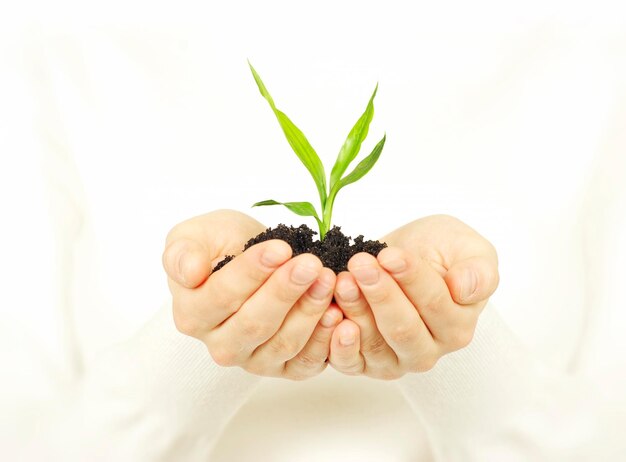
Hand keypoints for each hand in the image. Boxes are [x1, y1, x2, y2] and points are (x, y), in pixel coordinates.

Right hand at [162, 209, 342, 379]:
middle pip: (255, 324)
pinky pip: (305, 362)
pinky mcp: (284, 368)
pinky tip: (337, 313)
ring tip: (328, 280)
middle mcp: (220, 345)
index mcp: (192, 314)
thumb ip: (182, 253)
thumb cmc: (219, 246)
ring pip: (283, 343)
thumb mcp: (194, 236)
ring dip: (309, 311)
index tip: (280, 248)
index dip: (252, 273)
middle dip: (286, 291)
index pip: (222, 296)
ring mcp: (253, 360)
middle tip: (311, 264)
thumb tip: (190, 273)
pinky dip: (325, 341)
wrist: (248, 260)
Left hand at [328, 214, 498, 379]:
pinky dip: (337, 343)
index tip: (389, 254)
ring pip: (374, 344)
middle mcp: (428, 350)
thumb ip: (479, 271)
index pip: (435, 304)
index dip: (411, 278)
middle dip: (380, 294)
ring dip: (355, 311)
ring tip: (342, 280)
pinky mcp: (363, 363)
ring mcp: (395, 360)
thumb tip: (466, 289)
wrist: (402, 256)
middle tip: (360, 264)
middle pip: (403, 329)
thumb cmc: (439, 251)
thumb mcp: (469, 249)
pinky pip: (350, 362)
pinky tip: (330, 315)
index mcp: (458, 326)